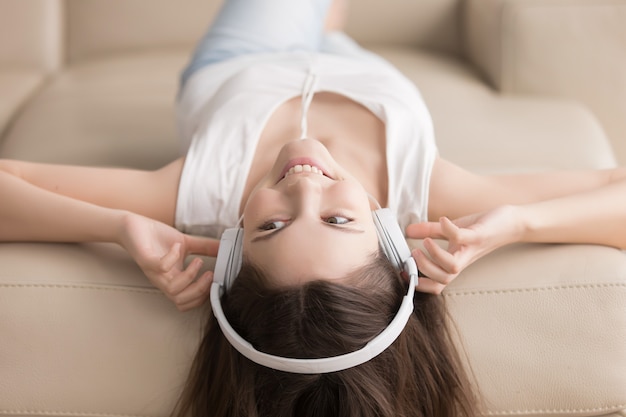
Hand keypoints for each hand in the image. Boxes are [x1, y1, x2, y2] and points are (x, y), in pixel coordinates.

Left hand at [118, 212, 218, 310]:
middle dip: (201, 290)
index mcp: (175, 279)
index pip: (189, 301)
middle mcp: (165, 280)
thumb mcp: (187, 243)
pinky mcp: (146, 260)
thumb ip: (206, 247)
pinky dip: (173, 257)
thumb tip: (226, 248)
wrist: (133, 226)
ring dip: (190, 276)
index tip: (216, 279)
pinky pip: (161, 267)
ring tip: (198, 260)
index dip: (204, 296)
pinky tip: (177, 245)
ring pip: (173, 291)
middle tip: (210, 274)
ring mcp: (155, 272)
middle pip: (182, 301)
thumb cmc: (157, 237)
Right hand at [406, 205, 521, 293]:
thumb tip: (408, 231)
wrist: (510, 223)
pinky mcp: (478, 236)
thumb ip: (429, 231)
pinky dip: (448, 229)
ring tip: (426, 241)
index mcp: (453, 262)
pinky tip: (442, 219)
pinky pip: (462, 237)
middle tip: (413, 253)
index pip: (436, 284)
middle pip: (442, 279)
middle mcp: (461, 260)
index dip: (419, 284)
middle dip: (423, 269)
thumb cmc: (481, 229)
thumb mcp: (451, 231)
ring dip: (435, 255)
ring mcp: (470, 249)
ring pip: (452, 266)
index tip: (404, 272)